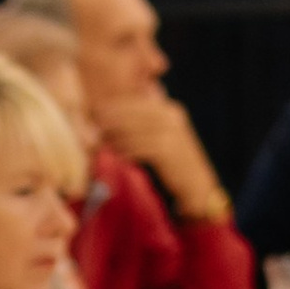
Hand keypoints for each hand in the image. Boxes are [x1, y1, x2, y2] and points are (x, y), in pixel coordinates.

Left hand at [103, 84, 227, 219]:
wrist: (198, 186)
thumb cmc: (174, 164)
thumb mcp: (162, 138)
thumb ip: (144, 126)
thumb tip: (113, 122)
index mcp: (169, 110)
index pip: (137, 102)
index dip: (115, 106)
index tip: (95, 110)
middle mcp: (172, 116)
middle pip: (134, 113)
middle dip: (111, 119)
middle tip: (91, 125)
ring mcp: (172, 132)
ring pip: (135, 130)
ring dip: (115, 136)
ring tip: (99, 141)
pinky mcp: (169, 150)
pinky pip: (140, 147)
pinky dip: (126, 150)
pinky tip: (115, 154)